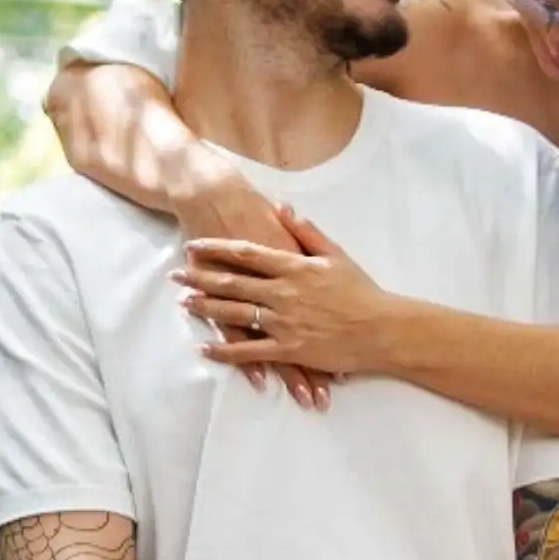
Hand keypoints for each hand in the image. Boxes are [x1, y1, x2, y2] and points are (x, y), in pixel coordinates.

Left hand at [176, 208, 398, 384]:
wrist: (383, 329)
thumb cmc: (363, 292)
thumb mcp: (336, 255)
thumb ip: (306, 232)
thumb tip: (282, 208)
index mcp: (294, 267)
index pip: (246, 254)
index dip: (215, 250)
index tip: (194, 246)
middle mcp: (283, 293)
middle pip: (232, 283)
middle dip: (200, 279)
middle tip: (175, 276)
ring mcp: (284, 323)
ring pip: (236, 315)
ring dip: (206, 310)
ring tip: (184, 305)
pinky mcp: (289, 350)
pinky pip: (250, 351)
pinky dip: (226, 351)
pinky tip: (206, 349)